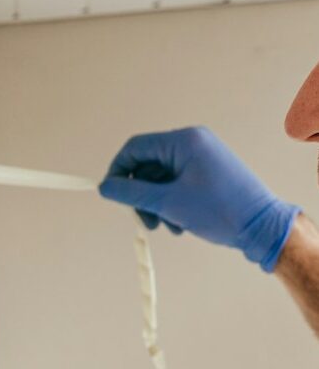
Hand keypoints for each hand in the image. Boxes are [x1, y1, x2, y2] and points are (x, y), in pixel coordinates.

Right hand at [99, 126, 299, 270]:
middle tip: (144, 220)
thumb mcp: (168, 202)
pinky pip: (178, 183)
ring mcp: (203, 157)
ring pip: (162, 177)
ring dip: (156, 203)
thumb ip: (131, 193)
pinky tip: (178, 224)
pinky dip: (171, 202)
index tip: (112, 194)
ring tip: (165, 226)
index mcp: (184, 141)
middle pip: (148, 165)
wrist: (262, 227)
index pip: (136, 148)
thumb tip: (105, 187)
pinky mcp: (209, 172)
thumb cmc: (220, 210)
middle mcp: (193, 143)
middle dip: (141, 194)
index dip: (118, 171)